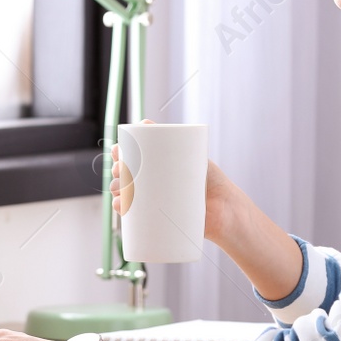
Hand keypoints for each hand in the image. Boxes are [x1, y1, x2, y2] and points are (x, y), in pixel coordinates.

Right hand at [111, 119, 236, 243]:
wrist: (225, 211)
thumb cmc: (211, 180)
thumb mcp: (193, 155)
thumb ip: (175, 140)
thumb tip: (144, 123)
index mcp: (159, 165)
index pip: (132, 155)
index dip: (120, 152)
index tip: (117, 151)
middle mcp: (153, 182)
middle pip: (125, 173)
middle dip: (116, 170)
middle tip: (120, 170)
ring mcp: (153, 201)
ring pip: (125, 193)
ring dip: (116, 189)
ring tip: (121, 189)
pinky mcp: (156, 218)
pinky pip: (133, 214)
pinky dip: (122, 208)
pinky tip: (120, 206)